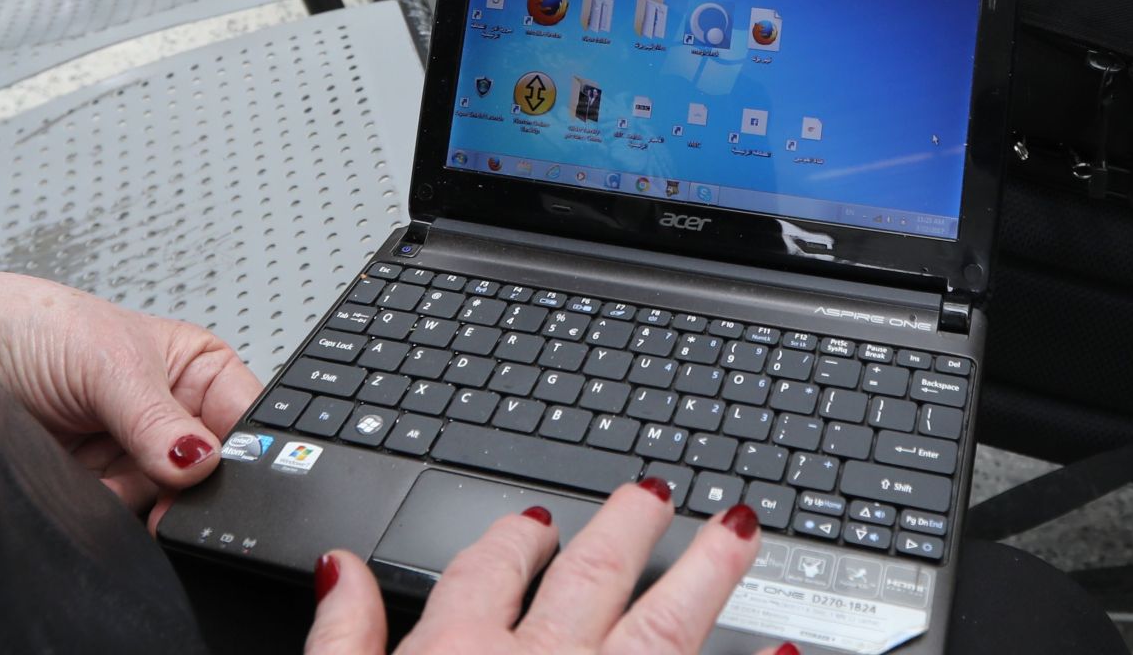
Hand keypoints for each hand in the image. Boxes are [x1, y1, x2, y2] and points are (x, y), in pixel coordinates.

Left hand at [0, 272, 261, 523]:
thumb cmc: (45, 328)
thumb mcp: (113, 366)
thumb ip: (158, 420)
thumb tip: (200, 462)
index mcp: (199, 372)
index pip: (245, 419)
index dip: (243, 448)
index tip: (219, 468)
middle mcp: (176, 415)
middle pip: (210, 470)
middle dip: (187, 481)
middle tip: (166, 484)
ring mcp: (138, 452)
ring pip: (166, 498)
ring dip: (138, 493)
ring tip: (106, 469)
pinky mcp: (102, 482)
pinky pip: (122, 511)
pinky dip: (107, 507)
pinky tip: (88, 482)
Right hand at [305, 480, 770, 654]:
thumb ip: (344, 642)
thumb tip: (343, 571)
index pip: (486, 573)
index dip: (511, 541)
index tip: (534, 524)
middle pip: (593, 576)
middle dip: (628, 526)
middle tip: (662, 494)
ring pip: (666, 624)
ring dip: (708, 571)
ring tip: (741, 528)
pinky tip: (788, 650)